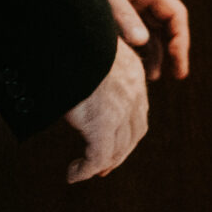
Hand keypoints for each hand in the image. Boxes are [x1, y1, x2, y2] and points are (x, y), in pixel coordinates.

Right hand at [61, 38, 149, 181]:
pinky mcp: (103, 123)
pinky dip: (86, 169)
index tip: (114, 143)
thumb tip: (81, 83)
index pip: (138, 112)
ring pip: (116, 148)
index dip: (128, 132)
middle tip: (101, 168)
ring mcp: (121, 110)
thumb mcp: (93, 55)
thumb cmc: (76, 43)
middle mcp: (133, 94)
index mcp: (133, 75)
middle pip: (134, 133)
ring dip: (102, 164)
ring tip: (83, 172)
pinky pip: (98, 156)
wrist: (75, 37)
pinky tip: (73, 175)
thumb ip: (96, 72)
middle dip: (119, 152)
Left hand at [91, 0, 189, 80]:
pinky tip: (133, 64)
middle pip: (168, 26)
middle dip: (173, 51)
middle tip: (176, 76)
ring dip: (155, 53)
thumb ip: (123, 16)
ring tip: (150, 77)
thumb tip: (141, 42)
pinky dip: (139, 48)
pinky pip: (137, 31)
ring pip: (153, 31)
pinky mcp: (122, 10)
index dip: (180, 40)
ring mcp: (135, 4)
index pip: (176, 16)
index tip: (178, 62)